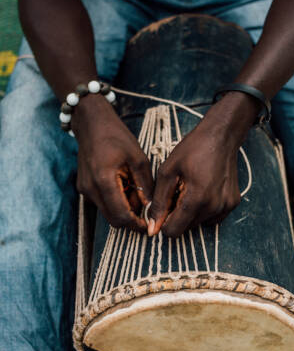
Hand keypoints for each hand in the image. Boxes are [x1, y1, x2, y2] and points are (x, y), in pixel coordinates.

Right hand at [73, 95, 152, 231]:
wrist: (91, 124)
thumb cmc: (116, 137)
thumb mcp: (138, 159)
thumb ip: (145, 186)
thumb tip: (152, 208)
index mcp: (104, 180)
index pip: (121, 215)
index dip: (137, 225)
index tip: (150, 226)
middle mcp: (91, 189)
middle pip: (113, 220)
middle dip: (131, 220)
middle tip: (147, 212)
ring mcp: (85, 190)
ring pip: (108, 213)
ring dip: (124, 210)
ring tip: (136, 192)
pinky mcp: (84, 189)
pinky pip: (102, 204)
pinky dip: (116, 202)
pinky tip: (125, 188)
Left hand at [148, 92, 258, 236]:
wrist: (221, 136)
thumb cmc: (193, 149)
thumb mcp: (168, 172)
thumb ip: (159, 202)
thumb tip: (153, 226)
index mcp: (196, 199)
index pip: (174, 231)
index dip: (164, 223)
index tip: (163, 208)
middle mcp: (214, 207)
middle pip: (186, 228)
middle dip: (177, 215)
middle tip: (178, 192)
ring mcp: (226, 206)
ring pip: (199, 223)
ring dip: (191, 212)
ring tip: (191, 189)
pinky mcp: (232, 204)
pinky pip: (212, 217)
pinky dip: (204, 210)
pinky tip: (204, 191)